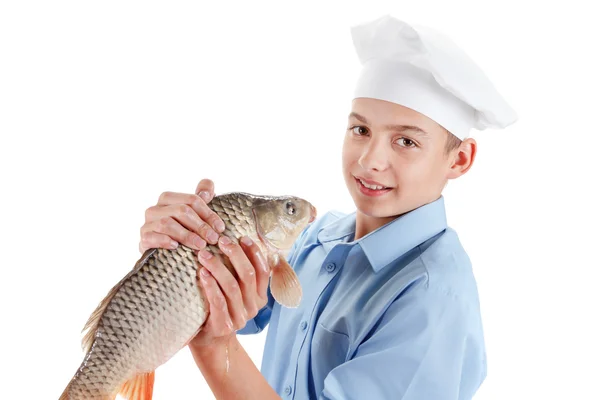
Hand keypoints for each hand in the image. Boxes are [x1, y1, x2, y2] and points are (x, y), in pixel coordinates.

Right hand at [139, 179, 225, 252]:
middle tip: (213, 238)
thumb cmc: (181, 231)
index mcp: (168, 198)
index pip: (192, 200)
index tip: (220, 228)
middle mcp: (155, 208)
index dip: (208, 213)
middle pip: (181, 210)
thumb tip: (208, 191)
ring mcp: (147, 223)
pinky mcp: (143, 239)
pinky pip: (152, 237)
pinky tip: (176, 247)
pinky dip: (165, 241)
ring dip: (187, 235)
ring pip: (167, 224)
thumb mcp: (193, 214)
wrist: (162, 254)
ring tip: (201, 245)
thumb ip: (201, 198)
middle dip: (200, 225)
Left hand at [190, 234, 269, 350]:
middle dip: (235, 254)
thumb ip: (240, 273)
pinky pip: (218, 302)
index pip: (263, 270)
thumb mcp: (236, 291)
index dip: (254, 252)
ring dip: (218, 267)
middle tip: (221, 240)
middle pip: (248, 275)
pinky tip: (202, 272)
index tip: (242, 237)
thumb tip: (239, 241)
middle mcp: (253, 307)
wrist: (211, 341)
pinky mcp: (224, 325)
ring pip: (232, 286)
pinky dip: (210, 285)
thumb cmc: (221, 307)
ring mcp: (240, 317)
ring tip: (204, 254)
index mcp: (260, 296)